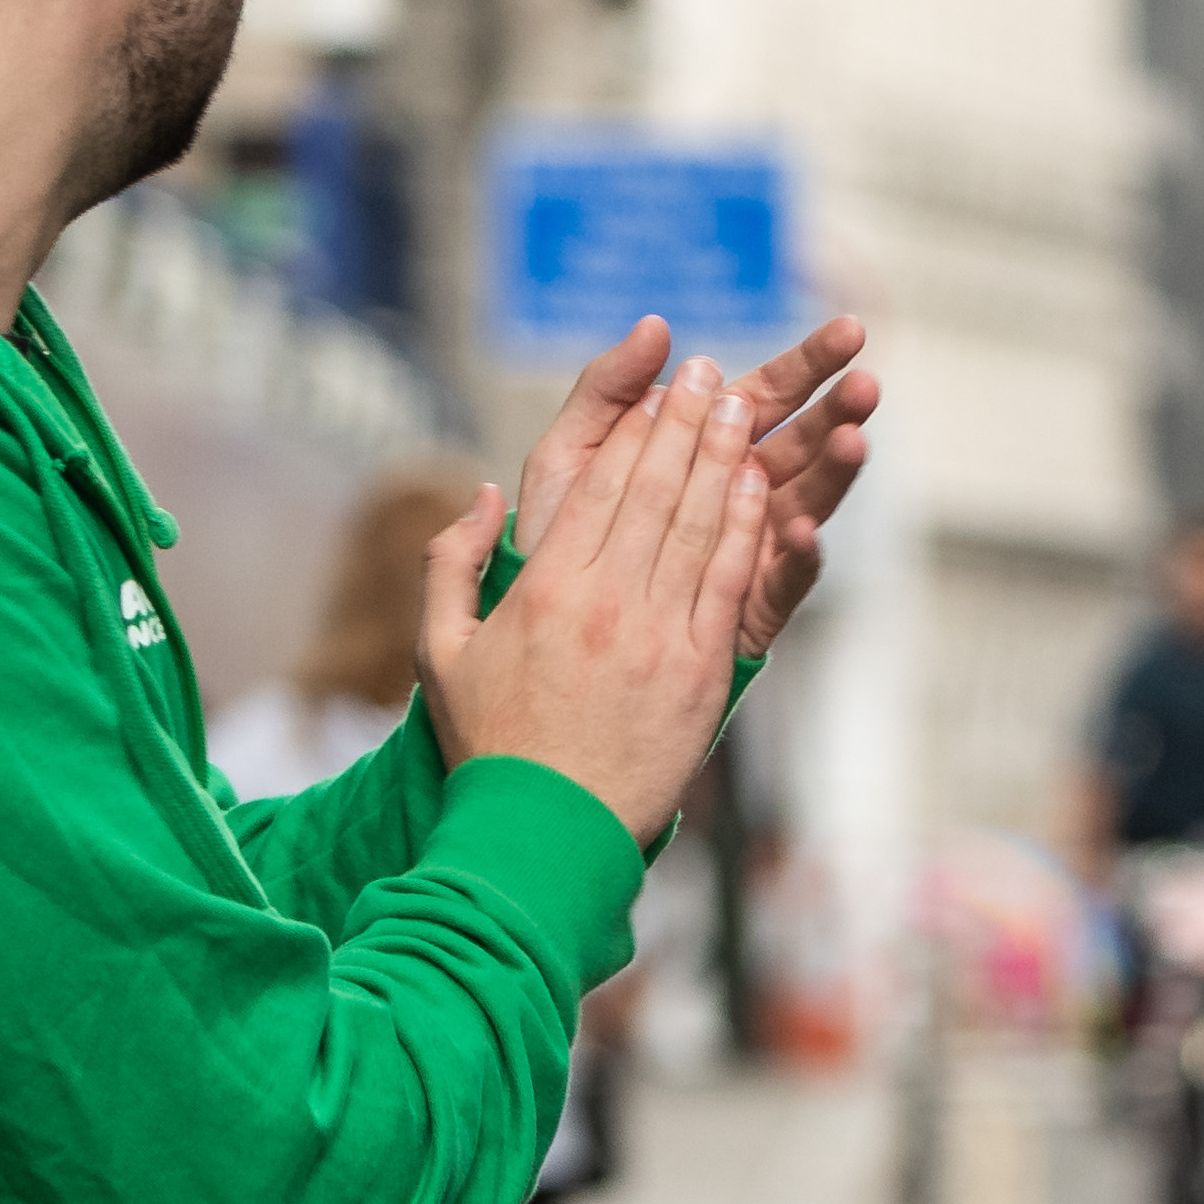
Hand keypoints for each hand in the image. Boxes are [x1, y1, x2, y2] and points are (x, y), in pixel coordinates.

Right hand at [429, 361, 775, 838]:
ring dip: (724, 460)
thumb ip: (450, 565)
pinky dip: (747, 530)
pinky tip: (763, 486)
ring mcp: (657, 633)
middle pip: (654, 492)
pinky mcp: (700, 669)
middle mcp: (603, 601)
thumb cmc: (490, 740)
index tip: (656, 386)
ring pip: (698, 526)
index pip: (596, 488)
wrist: (542, 829)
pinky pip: (728, 583)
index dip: (632, 431)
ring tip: (744, 406)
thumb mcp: (440, 649)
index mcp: (542, 590)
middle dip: (686, 426)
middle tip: (713, 374)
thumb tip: (481, 494)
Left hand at [505, 317, 885, 658]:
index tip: (851, 332)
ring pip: (807, 503)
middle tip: (868, 384)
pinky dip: (799, 556)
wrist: (542, 635)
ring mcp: (752, 549)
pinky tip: (805, 530)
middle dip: (840, 411)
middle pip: (804, 443)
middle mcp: (741, 494)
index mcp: (706, 448)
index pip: (771, 392)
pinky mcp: (750, 607)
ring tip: (852, 441)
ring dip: (833, 474)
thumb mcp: (570, 450)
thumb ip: (608, 388)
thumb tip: (655, 325)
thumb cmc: (558, 536)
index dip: (811, 361)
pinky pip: (783, 581)